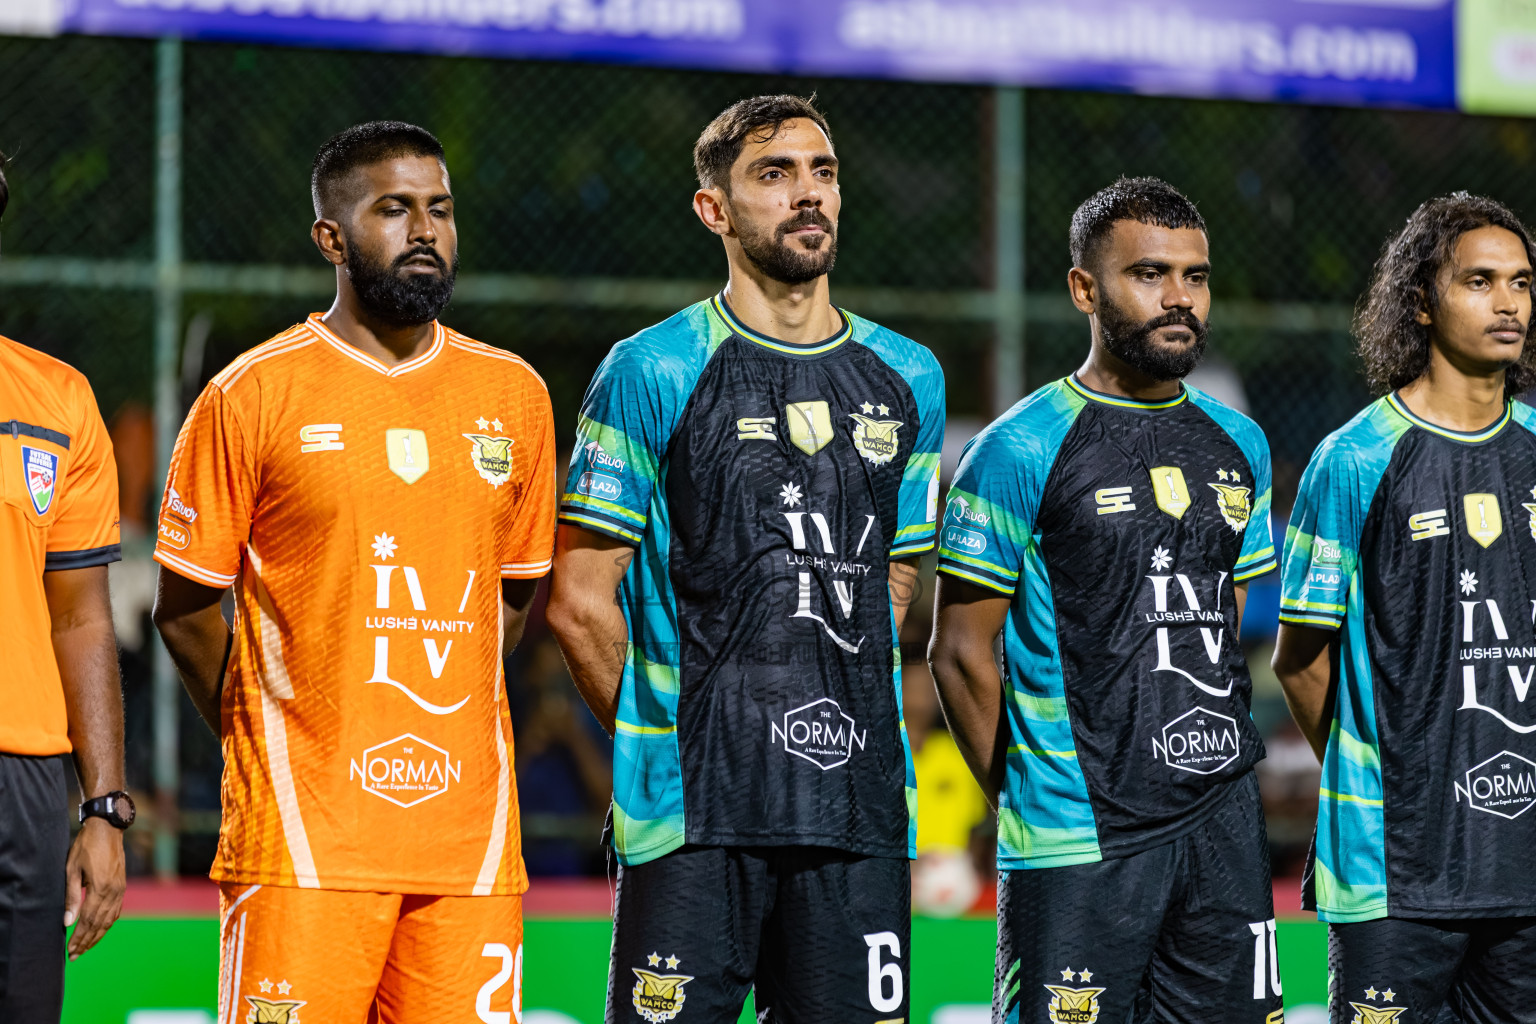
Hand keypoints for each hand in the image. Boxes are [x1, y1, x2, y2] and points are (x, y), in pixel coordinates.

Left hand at [64, 817, 125, 959]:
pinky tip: (100, 930)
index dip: (78, 937)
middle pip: (99, 924)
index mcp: (100, 888)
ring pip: (109, 920)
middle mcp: (114, 891)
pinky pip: (116, 911)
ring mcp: (120, 889)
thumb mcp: (72, 870)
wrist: (108, 829)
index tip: (69, 950)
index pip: (87, 920)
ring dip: (97, 936)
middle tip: (75, 955)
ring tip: (86, 947)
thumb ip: (71, 897)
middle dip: (86, 941)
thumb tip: (68, 921)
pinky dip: (107, 924)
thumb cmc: (86, 847)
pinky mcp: (122, 886)